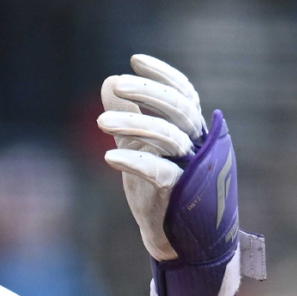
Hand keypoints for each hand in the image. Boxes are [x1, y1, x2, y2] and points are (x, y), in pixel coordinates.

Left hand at [98, 55, 201, 261]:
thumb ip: (127, 116)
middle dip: (148, 93)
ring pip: (168, 137)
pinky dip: (134, 162)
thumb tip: (109, 81)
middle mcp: (197, 144)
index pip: (183, 93)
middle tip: (116, 83)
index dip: (163, 75)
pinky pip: (160, 171)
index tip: (135, 59)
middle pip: (178, 109)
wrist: (175, 236)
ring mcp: (192, 167)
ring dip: (133, 124)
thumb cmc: (162, 187)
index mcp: (191, 129)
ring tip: (99, 123)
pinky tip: (109, 157)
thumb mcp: (139, 145)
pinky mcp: (180, 192)